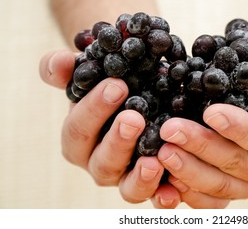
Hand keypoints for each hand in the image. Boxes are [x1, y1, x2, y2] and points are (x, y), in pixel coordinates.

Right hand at [39, 50, 226, 207]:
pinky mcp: (149, 186)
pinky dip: (162, 196)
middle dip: (117, 140)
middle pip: (101, 159)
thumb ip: (71, 69)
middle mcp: (99, 161)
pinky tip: (174, 191)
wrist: (142, 100)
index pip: (78, 128)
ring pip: (126, 186)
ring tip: (153, 161)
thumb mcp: (93, 74)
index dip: (93, 108)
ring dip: (139, 176)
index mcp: (80, 137)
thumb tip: (62, 61)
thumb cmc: (113, 87)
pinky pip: (154, 198)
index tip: (117, 85)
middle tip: (134, 118)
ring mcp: (125, 177)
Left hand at [157, 59, 247, 205]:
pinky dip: (186, 190)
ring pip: (218, 185)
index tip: (212, 112)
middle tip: (172, 129)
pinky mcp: (228, 190)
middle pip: (236, 165)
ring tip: (162, 149)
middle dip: (202, 147)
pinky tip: (165, 175)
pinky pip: (207, 199)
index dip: (241, 129)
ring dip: (188, 169)